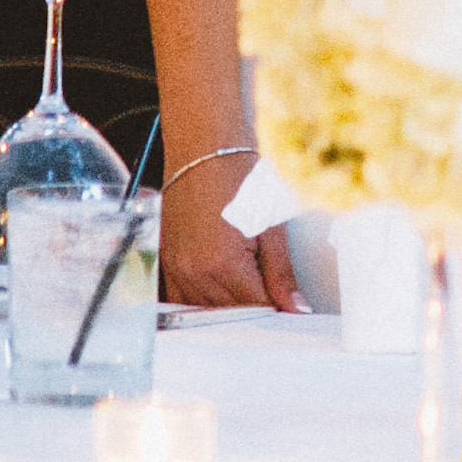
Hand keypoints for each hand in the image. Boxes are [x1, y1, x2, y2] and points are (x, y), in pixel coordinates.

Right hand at [162, 154, 303, 310]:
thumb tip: (294, 306)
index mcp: (222, 264)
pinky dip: (204, 299)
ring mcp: (176, 269)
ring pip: (206, 310)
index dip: (277, 310)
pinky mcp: (167, 262)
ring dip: (230, 306)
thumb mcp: (270, 226)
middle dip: (256, 308)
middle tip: (278, 295)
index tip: (291, 307)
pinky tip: (223, 288)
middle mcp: (194, 272)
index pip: (254, 309)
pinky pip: (182, 298)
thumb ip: (281, 274)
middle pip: (230, 313)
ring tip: (253, 285)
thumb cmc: (237, 175)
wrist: (204, 148)